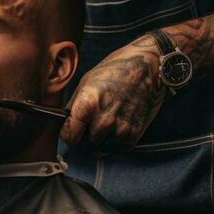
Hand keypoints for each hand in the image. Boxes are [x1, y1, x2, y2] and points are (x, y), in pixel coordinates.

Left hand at [60, 39, 165, 153]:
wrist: (146, 66)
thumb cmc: (115, 70)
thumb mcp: (86, 82)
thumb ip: (75, 106)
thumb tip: (67, 123)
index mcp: (87, 105)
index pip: (69, 137)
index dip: (69, 134)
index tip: (73, 130)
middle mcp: (103, 121)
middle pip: (87, 143)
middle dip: (89, 134)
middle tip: (97, 118)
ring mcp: (120, 128)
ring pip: (104, 147)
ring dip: (105, 137)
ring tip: (112, 117)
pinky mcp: (135, 132)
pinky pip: (121, 147)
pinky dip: (120, 138)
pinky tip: (123, 121)